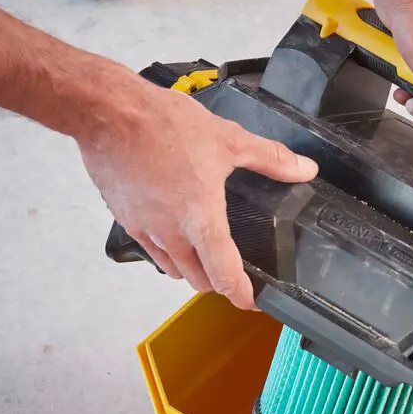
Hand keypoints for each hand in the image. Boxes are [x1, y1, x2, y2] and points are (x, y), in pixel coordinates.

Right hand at [79, 74, 316, 308]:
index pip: (224, 275)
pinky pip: (151, 249)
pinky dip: (166, 250)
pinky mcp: (126, 221)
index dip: (241, 294)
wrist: (108, 113)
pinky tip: (171, 228)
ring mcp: (146, 230)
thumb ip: (271, 159)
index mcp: (201, 220)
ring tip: (202, 251)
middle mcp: (172, 234)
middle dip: (218, 282)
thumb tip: (304, 169)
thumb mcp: (228, 140)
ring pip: (173, 268)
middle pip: (199, 280)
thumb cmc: (163, 125)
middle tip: (230, 272)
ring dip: (190, 268)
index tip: (250, 300)